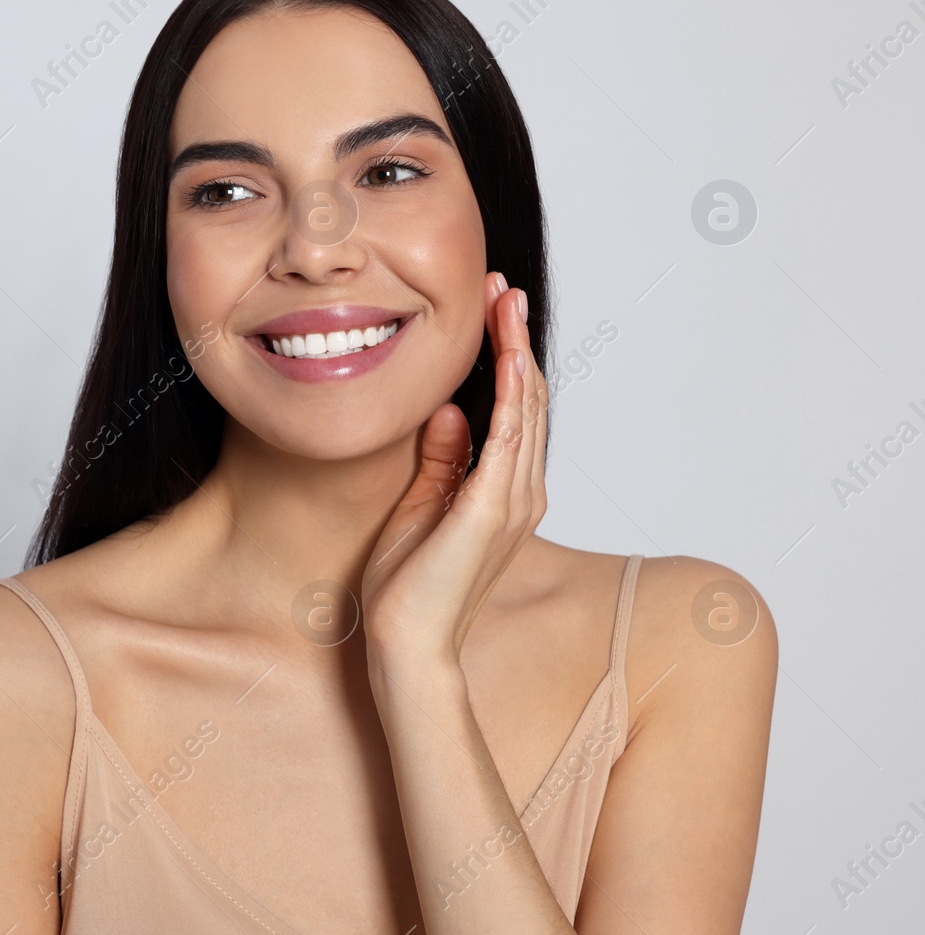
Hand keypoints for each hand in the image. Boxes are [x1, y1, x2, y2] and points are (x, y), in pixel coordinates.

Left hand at [360, 271, 548, 668]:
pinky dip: (512, 395)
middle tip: (501, 290)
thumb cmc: (408, 588)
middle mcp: (520, 494)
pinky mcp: (490, 511)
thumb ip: (441, 459)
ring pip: (526, 410)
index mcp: (503, 493)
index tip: (491, 312)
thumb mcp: (420, 506)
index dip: (507, 358)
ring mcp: (511, 502)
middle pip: (528, 400)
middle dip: (514, 340)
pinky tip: (511, 358)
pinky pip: (509, 441)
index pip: (514, 411)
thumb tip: (448, 410)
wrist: (406, 644)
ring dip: (516, 352)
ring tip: (505, 303)